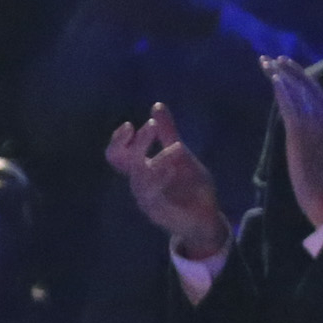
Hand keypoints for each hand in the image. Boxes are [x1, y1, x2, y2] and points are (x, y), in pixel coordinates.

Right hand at [103, 102, 229, 259]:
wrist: (205, 217)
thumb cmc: (190, 186)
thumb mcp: (180, 154)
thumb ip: (167, 132)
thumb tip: (156, 105)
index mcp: (140, 169)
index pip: (117, 154)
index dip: (118, 140)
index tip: (130, 125)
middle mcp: (138, 183)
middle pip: (121, 163)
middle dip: (135, 144)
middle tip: (151, 127)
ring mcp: (145, 199)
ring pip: (140, 177)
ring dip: (158, 159)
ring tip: (178, 148)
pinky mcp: (158, 212)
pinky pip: (153, 195)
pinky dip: (162, 179)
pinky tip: (174, 168)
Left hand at [263, 56, 322, 234]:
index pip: (316, 89)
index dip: (299, 74)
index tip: (284, 63)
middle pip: (306, 86)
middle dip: (288, 70)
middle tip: (272, 57)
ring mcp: (315, 123)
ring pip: (296, 92)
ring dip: (280, 75)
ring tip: (266, 62)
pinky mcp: (302, 133)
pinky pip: (290, 105)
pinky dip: (282, 89)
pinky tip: (273, 78)